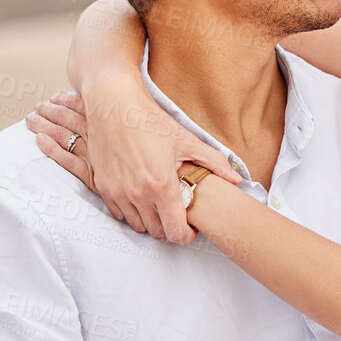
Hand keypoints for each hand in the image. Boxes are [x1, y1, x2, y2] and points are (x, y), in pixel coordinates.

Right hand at [29, 85, 232, 243]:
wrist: (113, 104)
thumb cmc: (150, 121)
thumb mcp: (186, 139)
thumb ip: (214, 162)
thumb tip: (237, 179)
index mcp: (161, 185)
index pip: (175, 233)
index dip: (186, 236)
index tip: (191, 228)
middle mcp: (138, 193)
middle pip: (157, 232)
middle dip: (170, 227)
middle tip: (178, 213)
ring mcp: (118, 192)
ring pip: (138, 225)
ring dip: (150, 221)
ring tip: (160, 206)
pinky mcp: (103, 187)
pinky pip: (119, 214)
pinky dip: (131, 212)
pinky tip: (141, 197)